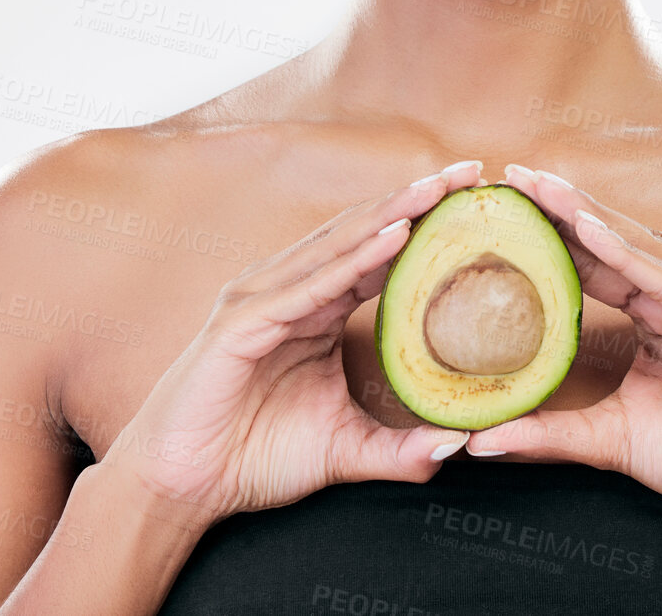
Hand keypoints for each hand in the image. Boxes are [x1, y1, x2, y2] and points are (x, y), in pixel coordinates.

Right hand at [95, 160, 485, 527]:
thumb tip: (460, 446)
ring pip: (340, 246)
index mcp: (319, 307)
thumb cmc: (254, 458)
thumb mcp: (345, 449)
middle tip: (471, 172)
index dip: (428, 225)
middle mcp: (293, 290)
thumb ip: (401, 449)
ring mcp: (265, 299)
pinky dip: (355, 260)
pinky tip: (395, 238)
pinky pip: (311, 286)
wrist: (183, 488)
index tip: (478, 202)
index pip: (382, 252)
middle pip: (366, 232)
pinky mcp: (244, 323)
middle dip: (418, 200)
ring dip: (393, 214)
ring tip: (439, 189)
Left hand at [463, 167, 661, 532]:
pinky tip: (588, 231)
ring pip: (641, 248)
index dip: (553, 232)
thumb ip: (550, 432)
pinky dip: (628, 255)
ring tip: (542, 188)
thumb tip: (480, 441)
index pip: (599, 258)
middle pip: (616, 239)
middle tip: (512, 173)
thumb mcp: (612, 437)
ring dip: (588, 216)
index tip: (504, 207)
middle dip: (564, 206)